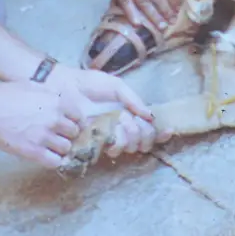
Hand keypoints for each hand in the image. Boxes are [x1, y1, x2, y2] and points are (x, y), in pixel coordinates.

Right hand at [0, 80, 86, 167]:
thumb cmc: (6, 93)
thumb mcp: (34, 86)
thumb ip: (52, 95)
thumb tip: (61, 101)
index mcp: (58, 101)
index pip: (80, 117)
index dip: (75, 122)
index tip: (69, 125)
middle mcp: (56, 119)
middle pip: (74, 133)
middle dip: (68, 135)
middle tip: (58, 136)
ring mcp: (45, 136)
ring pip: (66, 148)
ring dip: (61, 148)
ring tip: (51, 146)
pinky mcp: (33, 151)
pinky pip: (55, 161)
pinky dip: (54, 160)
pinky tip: (47, 156)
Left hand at [43, 64, 172, 156]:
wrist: (65, 89)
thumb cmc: (89, 84)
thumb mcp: (116, 85)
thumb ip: (133, 99)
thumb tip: (150, 116)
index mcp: (129, 114)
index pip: (150, 128)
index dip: (161, 133)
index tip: (169, 130)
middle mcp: (121, 128)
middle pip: (143, 140)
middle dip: (141, 133)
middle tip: (127, 120)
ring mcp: (108, 138)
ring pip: (129, 147)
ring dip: (127, 137)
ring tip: (117, 124)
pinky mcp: (94, 145)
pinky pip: (112, 151)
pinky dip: (116, 144)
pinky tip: (110, 135)